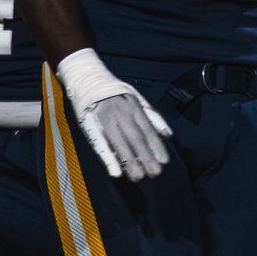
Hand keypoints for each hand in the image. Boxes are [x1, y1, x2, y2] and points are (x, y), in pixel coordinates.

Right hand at [57, 49, 173, 181]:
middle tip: (155, 173)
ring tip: (138, 176)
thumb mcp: (137, 98)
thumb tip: (168, 135)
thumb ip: (152, 117)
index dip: (156, 147)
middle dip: (147, 158)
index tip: (164, 161)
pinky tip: (115, 172)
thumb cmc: (115, 92)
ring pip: (121, 145)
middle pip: (136, 139)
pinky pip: (101, 145)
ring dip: (130, 163)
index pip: (148, 130)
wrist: (88, 79)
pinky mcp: (91, 127)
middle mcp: (122, 114)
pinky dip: (108, 159)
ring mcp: (106, 121)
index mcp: (133, 108)